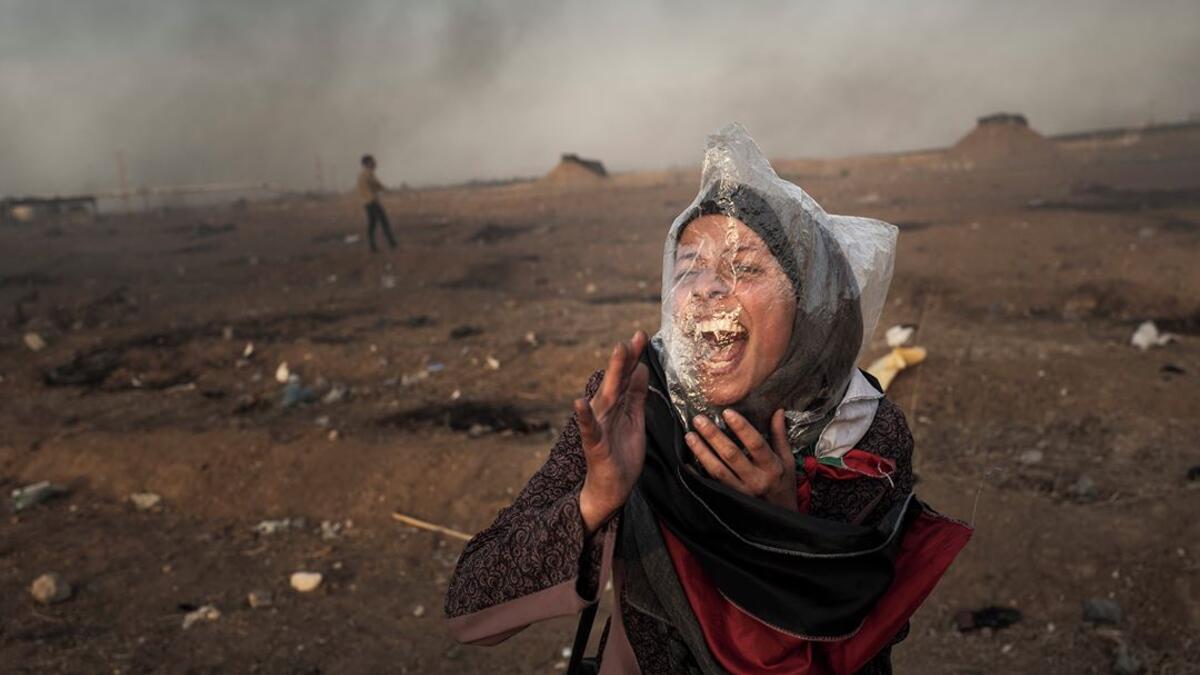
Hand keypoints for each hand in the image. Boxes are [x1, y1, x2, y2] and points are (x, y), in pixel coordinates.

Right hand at [576, 332, 649, 534]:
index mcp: (617, 404)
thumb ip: (636, 395)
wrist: (612, 487)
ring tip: (617, 354)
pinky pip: (589, 428)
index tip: (641, 334)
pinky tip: (579, 402)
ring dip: (611, 375)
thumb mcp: (635, 420)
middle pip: (616, 380)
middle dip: (624, 358)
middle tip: (632, 337)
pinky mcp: (595, 444)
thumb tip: (641, 368)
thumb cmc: (622, 452)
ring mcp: (599, 426)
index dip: (634, 356)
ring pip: (606, 397)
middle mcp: (605, 410)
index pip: (626, 376)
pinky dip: (584, 416)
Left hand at [686, 409, 797, 510]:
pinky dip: (698, 474)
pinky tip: (686, 462)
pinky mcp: (730, 499)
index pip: (756, 444)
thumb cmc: (783, 485)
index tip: (727, 412)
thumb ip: (779, 436)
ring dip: (702, 452)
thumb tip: (778, 411)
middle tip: (699, 420)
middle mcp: (755, 479)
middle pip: (732, 455)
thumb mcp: (787, 461)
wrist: (781, 517)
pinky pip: (711, 484)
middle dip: (714, 436)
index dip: (742, 428)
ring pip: (718, 470)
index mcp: (771, 467)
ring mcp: (741, 491)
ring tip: (690, 436)